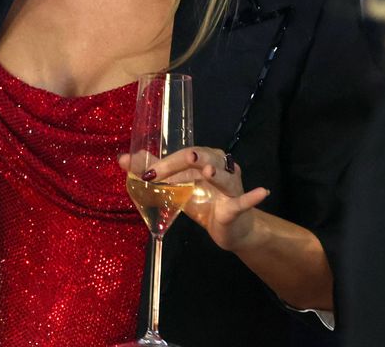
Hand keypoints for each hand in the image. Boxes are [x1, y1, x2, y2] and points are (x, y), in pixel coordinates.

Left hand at [118, 147, 268, 251]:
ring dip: (216, 174)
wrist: (229, 229)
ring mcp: (231, 186)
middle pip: (201, 159)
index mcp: (204, 159)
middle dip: (178, 164)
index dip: (164, 162)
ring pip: (224, 176)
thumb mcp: (175, 186)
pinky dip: (252, 197)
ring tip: (207, 171)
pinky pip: (245, 201)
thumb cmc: (203, 201)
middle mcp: (221, 166)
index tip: (144, 173)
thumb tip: (123, 158)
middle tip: (160, 172)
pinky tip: (261, 192)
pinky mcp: (238, 207)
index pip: (183, 154)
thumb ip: (152, 171)